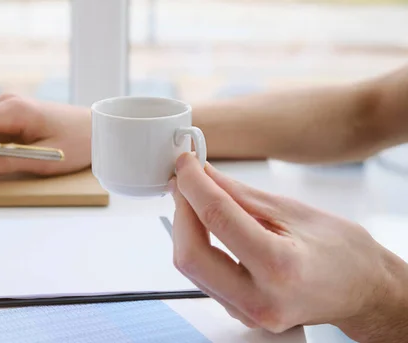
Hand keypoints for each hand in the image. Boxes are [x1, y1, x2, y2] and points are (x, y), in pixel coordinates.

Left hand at [168, 153, 407, 341]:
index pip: (217, 219)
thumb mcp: (292, 211)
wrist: (362, 291)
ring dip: (185, 228)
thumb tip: (202, 173)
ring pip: (192, 269)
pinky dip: (199, 246)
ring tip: (195, 199)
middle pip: (190, 255)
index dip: (193, 184)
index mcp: (281, 267)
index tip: (185, 163)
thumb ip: (239, 195)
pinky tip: (207, 225)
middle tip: (183, 181)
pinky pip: (204, 279)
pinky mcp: (241, 314)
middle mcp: (260, 299)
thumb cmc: (341, 252)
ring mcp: (249, 314)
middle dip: (180, 211)